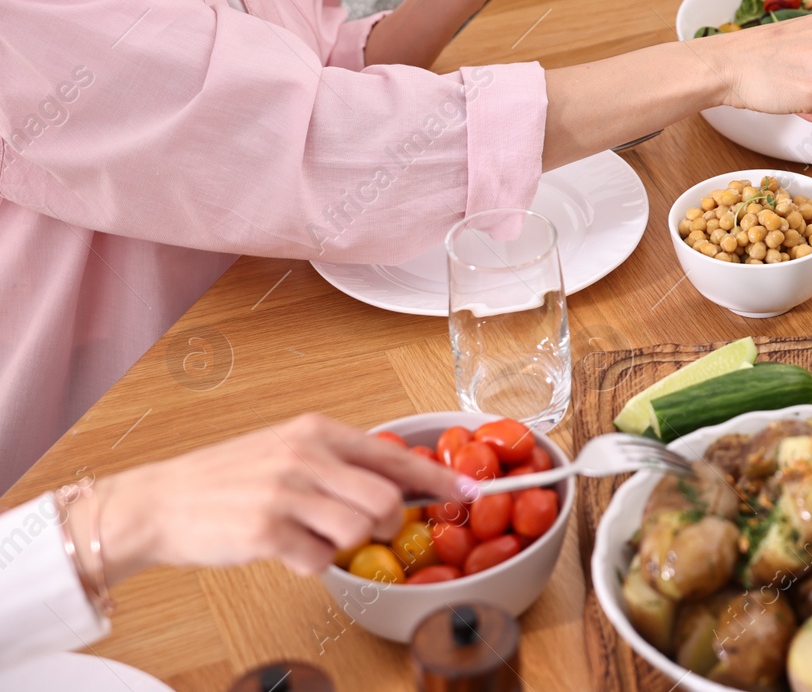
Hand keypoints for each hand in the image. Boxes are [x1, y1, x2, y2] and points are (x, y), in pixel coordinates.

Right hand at [96, 414, 474, 582]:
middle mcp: (306, 456)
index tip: (468, 494)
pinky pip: (319, 561)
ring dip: (343, 546)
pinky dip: (309, 563)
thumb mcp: (288, 451)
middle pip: (387, 501)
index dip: (437, 480)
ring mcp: (287, 492)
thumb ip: (339, 462)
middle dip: (386, 526)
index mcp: (317, 431)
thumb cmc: (226, 479)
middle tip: (364, 530)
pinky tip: (284, 547)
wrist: (160, 501)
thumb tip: (400, 483)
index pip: (395, 455)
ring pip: (359, 532)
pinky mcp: (266, 530)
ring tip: (310, 534)